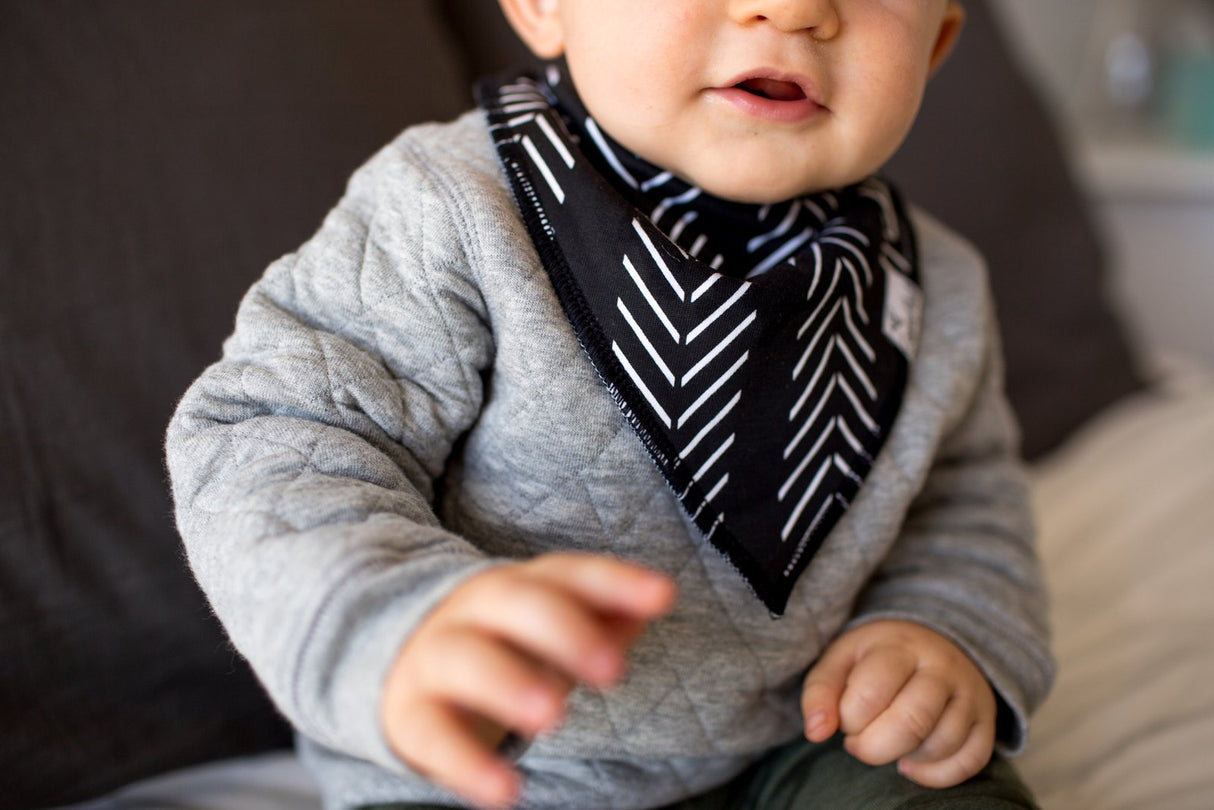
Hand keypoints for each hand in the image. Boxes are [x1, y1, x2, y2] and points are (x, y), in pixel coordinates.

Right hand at [380, 553, 675, 808]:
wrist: (400, 664)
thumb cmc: (503, 646)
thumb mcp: (552, 629)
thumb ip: (606, 615)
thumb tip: (659, 597)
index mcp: (519, 585)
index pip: (569, 573)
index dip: (616, 582)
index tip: (663, 595)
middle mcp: (475, 610)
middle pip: (516, 603)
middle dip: (565, 630)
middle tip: (613, 672)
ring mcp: (437, 656)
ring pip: (467, 659)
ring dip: (510, 683)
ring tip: (555, 717)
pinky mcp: (410, 713)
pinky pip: (433, 733)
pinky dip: (468, 764)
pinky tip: (507, 792)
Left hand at [801, 619, 995, 788]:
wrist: (932, 640)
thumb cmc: (877, 657)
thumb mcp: (841, 660)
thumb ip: (821, 692)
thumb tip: (815, 732)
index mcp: (899, 646)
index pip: (871, 693)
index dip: (848, 719)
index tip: (843, 719)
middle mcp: (942, 667)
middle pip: (912, 721)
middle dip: (874, 747)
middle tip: (859, 744)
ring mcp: (970, 694)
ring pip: (942, 744)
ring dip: (905, 756)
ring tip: (887, 743)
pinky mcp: (986, 721)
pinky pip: (970, 761)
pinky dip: (937, 775)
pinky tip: (911, 763)